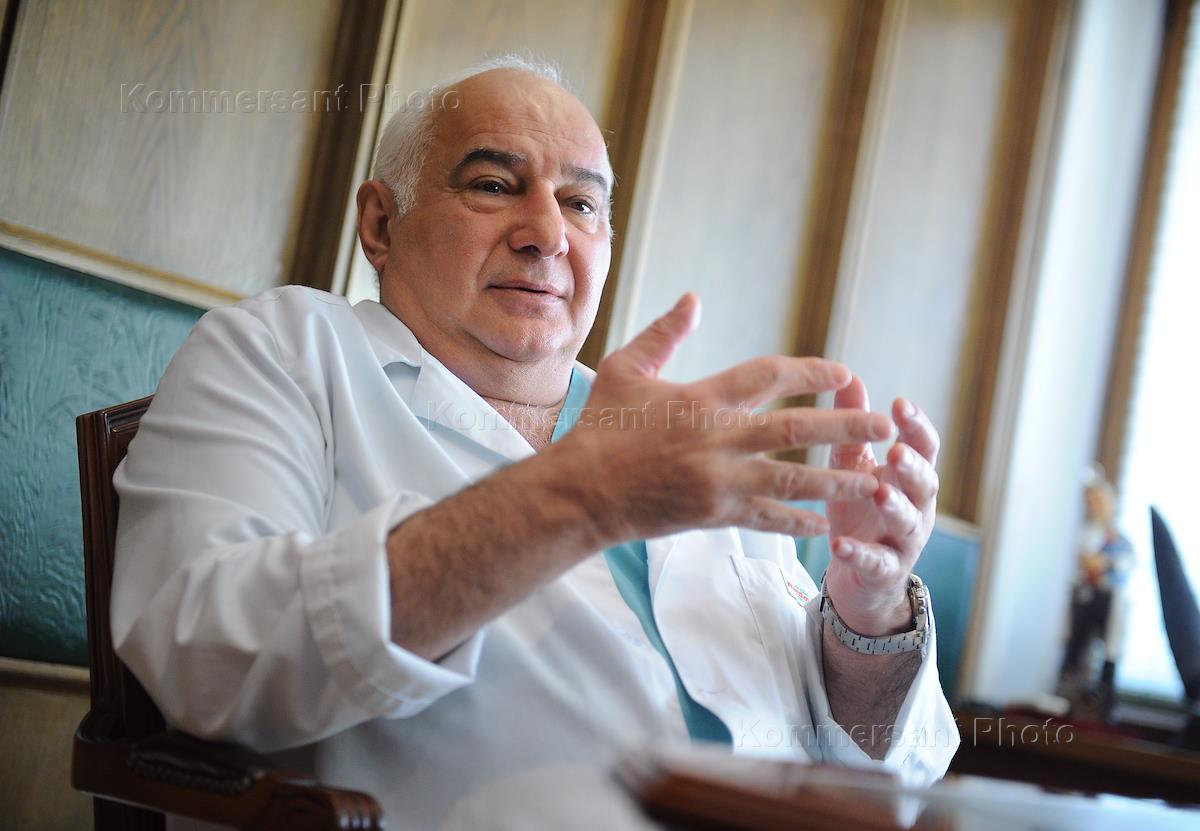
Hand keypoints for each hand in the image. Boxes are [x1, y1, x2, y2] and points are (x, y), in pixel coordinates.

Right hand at [555, 294, 890, 543]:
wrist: (579, 492)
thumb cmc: (599, 428)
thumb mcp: (625, 370)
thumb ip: (664, 334)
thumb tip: (694, 299)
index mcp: (701, 398)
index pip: (769, 376)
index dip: (811, 373)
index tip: (843, 375)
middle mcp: (717, 439)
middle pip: (796, 430)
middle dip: (845, 426)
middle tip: (884, 424)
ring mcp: (718, 481)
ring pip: (793, 481)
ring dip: (838, 480)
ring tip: (876, 478)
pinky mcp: (713, 516)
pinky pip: (767, 521)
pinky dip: (799, 524)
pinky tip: (826, 524)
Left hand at [824, 377, 939, 634]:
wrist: (859, 575)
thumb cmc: (860, 510)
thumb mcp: (853, 464)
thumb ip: (853, 426)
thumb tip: (851, 376)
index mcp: (910, 477)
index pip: (923, 447)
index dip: (917, 426)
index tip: (901, 404)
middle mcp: (917, 507)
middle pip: (925, 484)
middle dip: (913, 466)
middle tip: (896, 451)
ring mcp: (904, 541)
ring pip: (909, 523)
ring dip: (895, 507)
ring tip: (878, 493)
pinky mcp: (884, 572)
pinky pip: (876, 563)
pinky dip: (859, 553)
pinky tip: (839, 544)